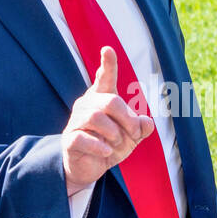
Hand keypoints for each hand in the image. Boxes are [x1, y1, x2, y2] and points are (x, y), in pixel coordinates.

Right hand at [62, 46, 153, 194]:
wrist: (90, 168)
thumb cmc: (110, 145)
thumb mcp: (131, 137)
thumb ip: (141, 128)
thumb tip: (147, 123)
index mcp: (101, 99)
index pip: (104, 78)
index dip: (107, 64)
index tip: (107, 49)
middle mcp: (86, 105)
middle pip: (110, 101)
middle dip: (128, 119)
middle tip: (135, 134)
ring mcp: (75, 121)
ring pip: (96, 118)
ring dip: (114, 133)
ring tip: (116, 144)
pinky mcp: (69, 139)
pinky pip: (83, 138)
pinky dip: (100, 146)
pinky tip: (107, 152)